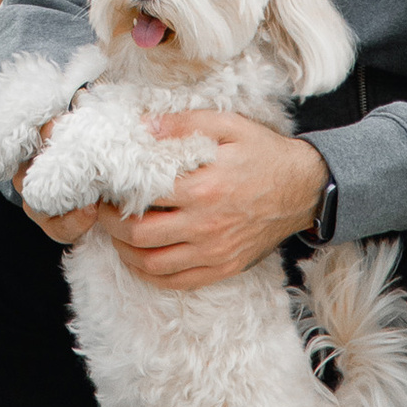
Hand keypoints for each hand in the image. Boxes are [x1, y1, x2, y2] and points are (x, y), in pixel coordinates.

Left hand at [108, 113, 329, 289]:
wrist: (305, 189)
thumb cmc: (264, 154)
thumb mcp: (227, 126)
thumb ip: (183, 125)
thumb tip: (143, 126)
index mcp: (204, 187)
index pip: (142, 196)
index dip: (115, 193)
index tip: (104, 187)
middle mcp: (206, 225)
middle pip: (140, 235)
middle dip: (110, 225)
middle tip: (102, 212)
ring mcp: (215, 252)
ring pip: (153, 265)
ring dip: (125, 252)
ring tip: (117, 235)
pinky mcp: (224, 268)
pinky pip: (178, 282)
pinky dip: (151, 275)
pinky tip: (141, 259)